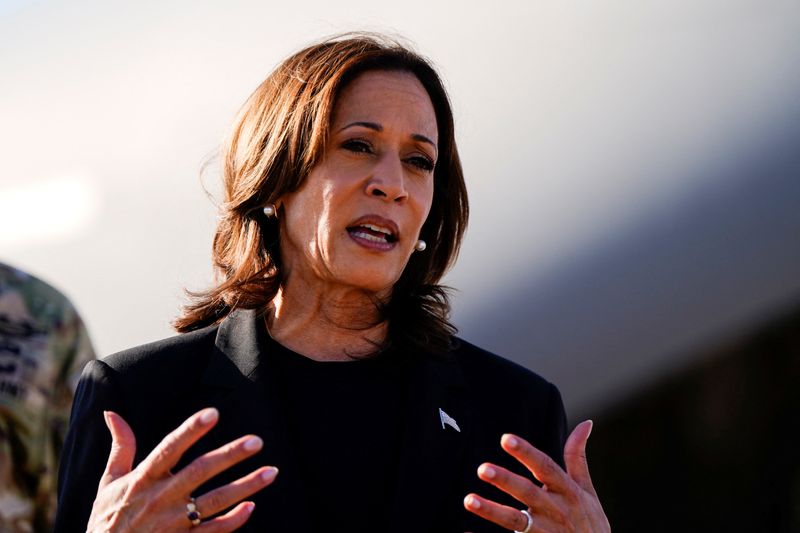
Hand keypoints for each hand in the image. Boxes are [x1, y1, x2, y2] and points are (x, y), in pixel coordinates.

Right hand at [87, 408, 277, 531]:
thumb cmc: (108, 518)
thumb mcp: (109, 482)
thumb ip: (120, 446)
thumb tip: (112, 412)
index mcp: (143, 479)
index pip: (169, 449)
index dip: (190, 431)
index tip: (214, 413)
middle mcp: (159, 498)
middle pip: (199, 472)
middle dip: (229, 456)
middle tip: (257, 441)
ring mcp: (172, 523)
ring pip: (214, 502)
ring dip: (245, 487)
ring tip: (271, 471)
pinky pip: (212, 532)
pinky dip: (232, 521)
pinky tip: (251, 507)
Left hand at [464, 421, 609, 531]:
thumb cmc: (589, 522)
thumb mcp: (587, 491)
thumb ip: (578, 458)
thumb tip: (586, 422)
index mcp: (568, 491)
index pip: (545, 467)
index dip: (526, 453)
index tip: (505, 438)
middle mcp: (556, 511)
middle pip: (528, 493)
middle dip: (506, 481)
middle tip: (482, 468)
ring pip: (516, 521)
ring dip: (492, 511)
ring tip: (468, 500)